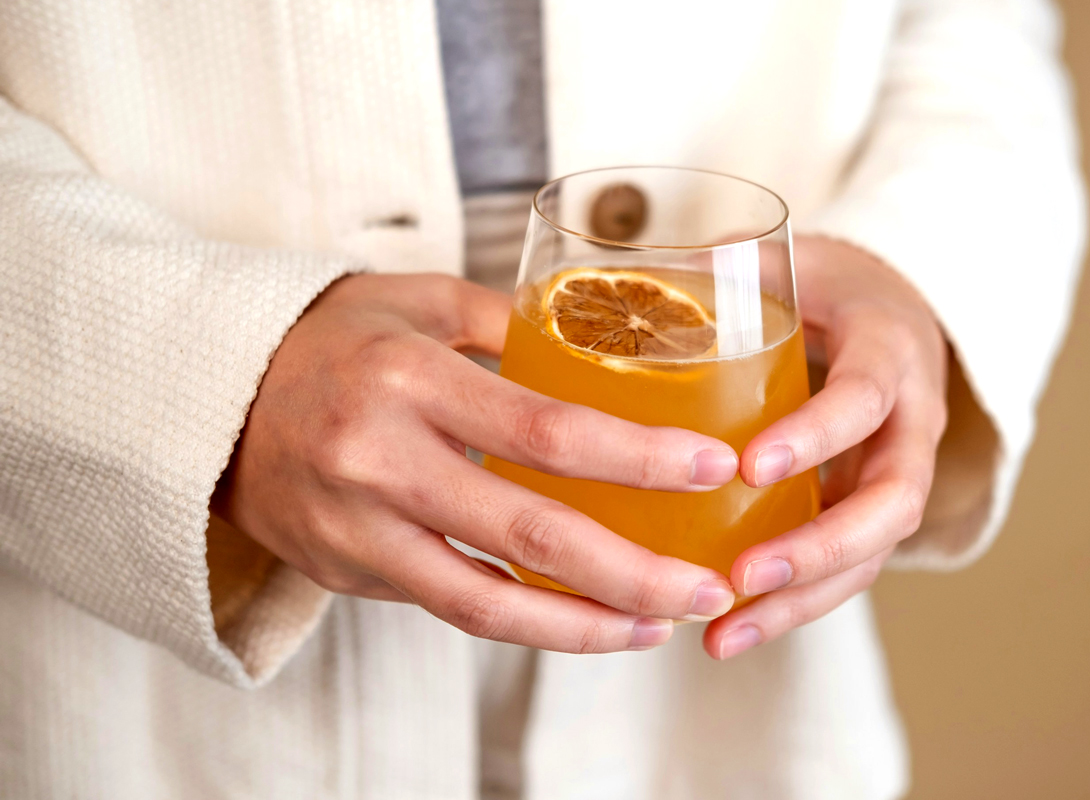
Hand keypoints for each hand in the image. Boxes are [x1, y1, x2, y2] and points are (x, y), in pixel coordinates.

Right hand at [215, 273, 738, 653]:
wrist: (213, 398)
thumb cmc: (333, 339)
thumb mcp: (418, 302)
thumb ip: (514, 326)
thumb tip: (615, 344)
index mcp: (408, 378)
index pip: (544, 430)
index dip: (638, 459)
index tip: (714, 468)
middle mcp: (379, 461)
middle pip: (529, 535)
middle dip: (633, 572)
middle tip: (708, 586)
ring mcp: (358, 529)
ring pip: (487, 604)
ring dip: (586, 626)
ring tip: (661, 624)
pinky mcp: (347, 573)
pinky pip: (450, 607)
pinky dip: (527, 623)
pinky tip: (587, 619)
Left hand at [703, 237, 948, 659]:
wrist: (895, 312)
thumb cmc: (830, 288)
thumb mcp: (790, 264)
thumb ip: (718, 269)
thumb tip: (610, 279)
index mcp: (889, 351)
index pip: (865, 399)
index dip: (817, 436)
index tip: (751, 466)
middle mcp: (910, 423)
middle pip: (892, 504)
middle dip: (820, 550)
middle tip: (742, 579)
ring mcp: (897, 474)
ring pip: (872, 555)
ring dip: (801, 602)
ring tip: (724, 638)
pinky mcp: (869, 510)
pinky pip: (845, 568)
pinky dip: (793, 605)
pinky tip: (728, 632)